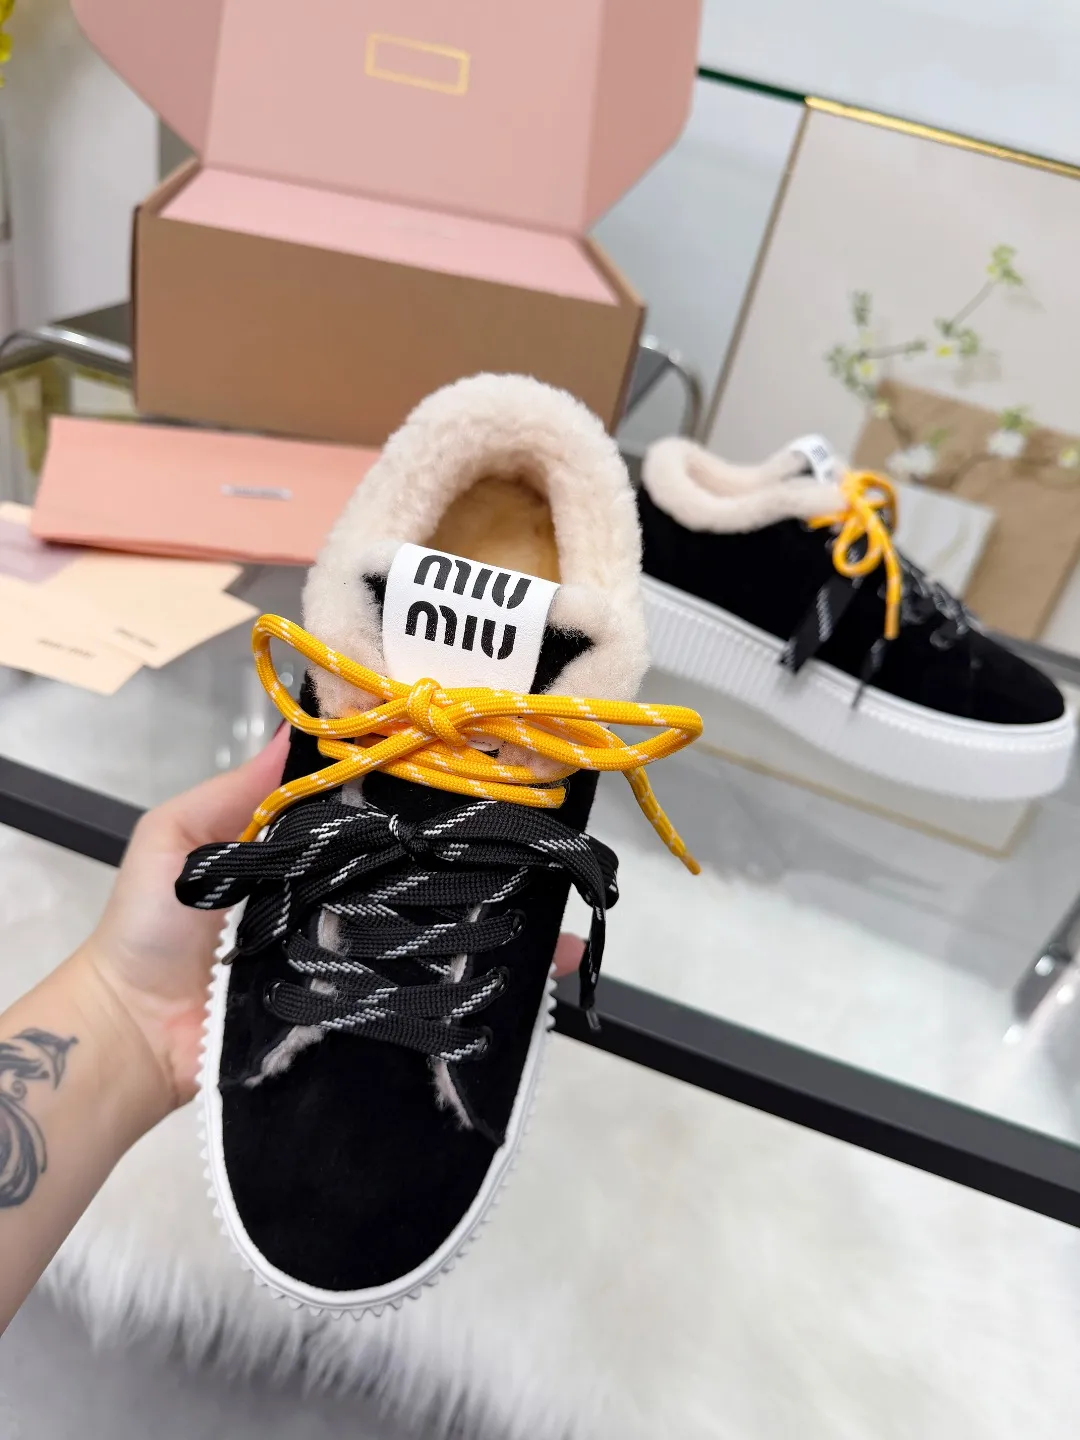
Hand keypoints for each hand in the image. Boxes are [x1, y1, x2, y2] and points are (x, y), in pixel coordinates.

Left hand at [77, 727, 584, 1112]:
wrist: (127, 1040)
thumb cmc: (149, 931)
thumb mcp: (178, 842)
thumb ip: (235, 794)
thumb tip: (298, 730)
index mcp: (308, 859)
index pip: (381, 823)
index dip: (428, 805)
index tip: (487, 782)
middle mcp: (341, 907)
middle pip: (422, 883)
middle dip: (486, 871)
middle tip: (546, 855)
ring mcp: (353, 966)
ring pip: (436, 943)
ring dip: (501, 935)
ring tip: (557, 924)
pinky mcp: (356, 1020)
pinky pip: (420, 1004)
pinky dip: (476, 999)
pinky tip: (529, 985)